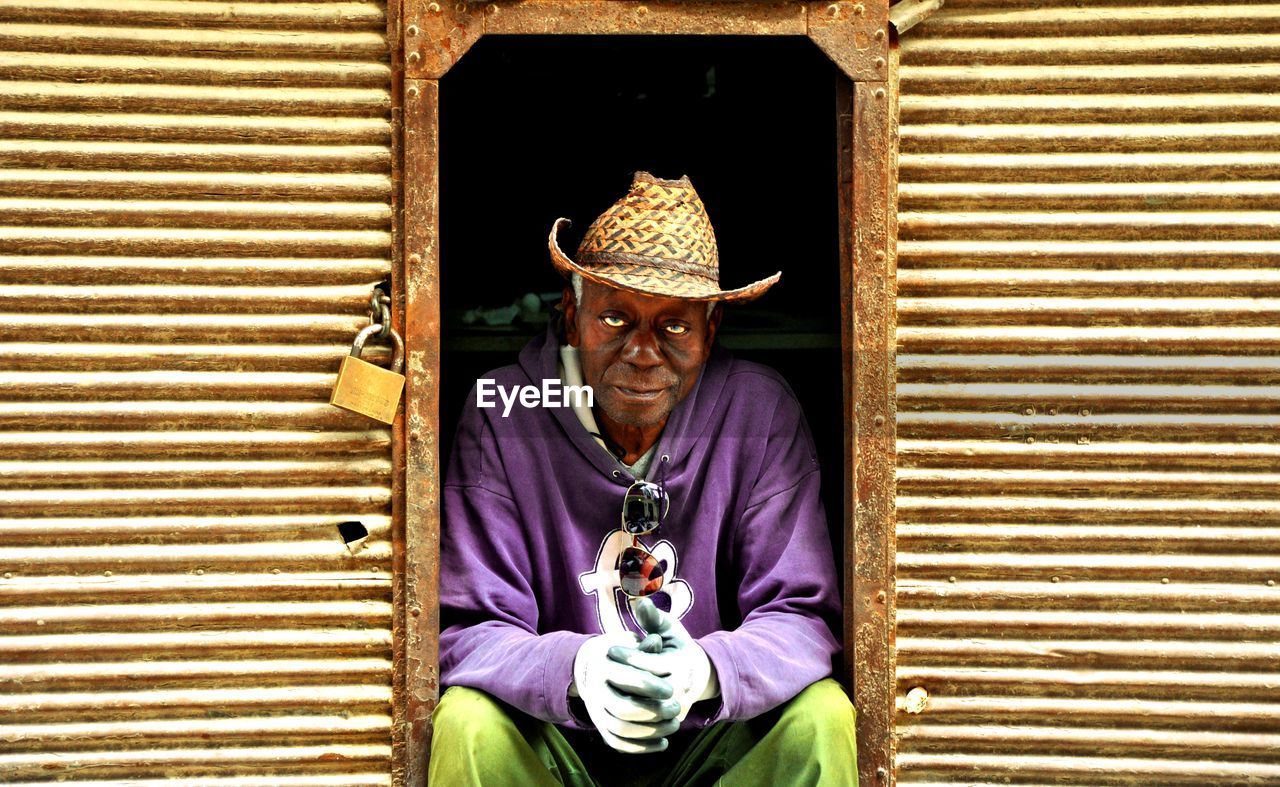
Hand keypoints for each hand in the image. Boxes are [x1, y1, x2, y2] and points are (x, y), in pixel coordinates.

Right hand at [572, 632, 683, 753]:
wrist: (588, 666)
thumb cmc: (618, 651)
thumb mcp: (628, 642)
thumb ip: (643, 645)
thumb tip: (657, 641)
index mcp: (602, 666)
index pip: (626, 679)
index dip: (650, 686)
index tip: (671, 690)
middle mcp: (595, 691)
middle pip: (622, 708)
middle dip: (653, 711)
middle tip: (676, 707)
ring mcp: (595, 711)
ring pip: (621, 730)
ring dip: (650, 732)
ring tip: (674, 725)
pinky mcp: (600, 726)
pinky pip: (618, 743)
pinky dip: (641, 748)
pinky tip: (664, 743)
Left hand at [607, 598, 717, 722]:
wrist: (700, 675)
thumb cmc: (678, 646)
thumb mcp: (670, 629)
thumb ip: (653, 618)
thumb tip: (640, 602)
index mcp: (682, 664)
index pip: (651, 664)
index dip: (629, 656)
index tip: (610, 649)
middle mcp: (681, 688)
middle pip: (647, 689)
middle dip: (622, 678)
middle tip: (601, 668)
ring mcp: (677, 708)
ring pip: (645, 709)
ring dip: (622, 698)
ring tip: (604, 684)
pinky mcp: (670, 721)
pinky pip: (648, 724)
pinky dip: (628, 715)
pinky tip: (611, 702)